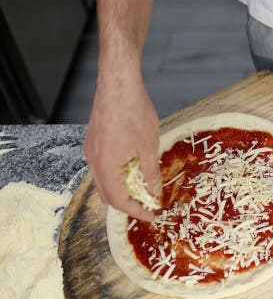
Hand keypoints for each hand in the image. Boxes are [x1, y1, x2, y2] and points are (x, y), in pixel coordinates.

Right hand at [84, 66, 160, 220]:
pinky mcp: (93, 142)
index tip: (151, 215)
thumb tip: (155, 192)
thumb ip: (151, 173)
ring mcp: (90, 151)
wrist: (118, 83)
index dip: (136, 211)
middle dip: (127, 204)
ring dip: (122, 189)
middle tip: (148, 206)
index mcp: (106, 166)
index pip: (118, 200)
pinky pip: (102, 167)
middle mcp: (93, 161)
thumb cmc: (134, 111)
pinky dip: (117, 175)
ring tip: (144, 189)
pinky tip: (134, 169)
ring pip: (103, 181)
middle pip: (107, 195)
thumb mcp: (149, 146)